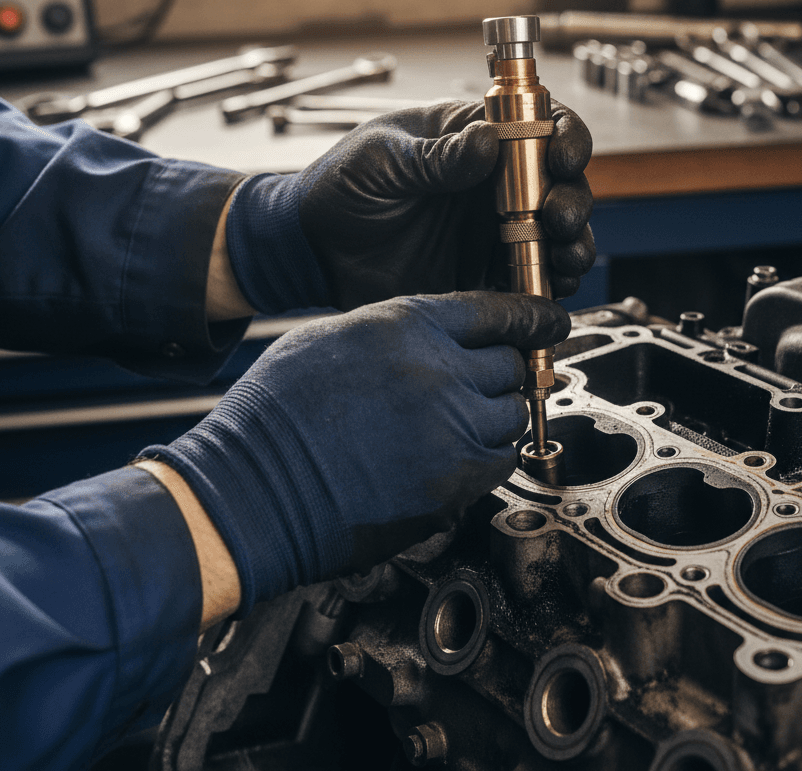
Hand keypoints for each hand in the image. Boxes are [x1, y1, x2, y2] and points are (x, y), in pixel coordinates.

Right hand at [139, 291, 569, 613]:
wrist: (253, 489)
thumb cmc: (276, 415)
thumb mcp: (333, 339)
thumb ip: (396, 334)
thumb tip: (434, 340)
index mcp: (407, 325)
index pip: (496, 312)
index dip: (528, 317)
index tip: (548, 322)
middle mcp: (440, 370)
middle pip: (511, 363)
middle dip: (502, 371)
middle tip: (485, 384)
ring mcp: (452, 428)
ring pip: (512, 413)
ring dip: (494, 415)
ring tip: (458, 424)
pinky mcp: (455, 484)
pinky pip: (501, 461)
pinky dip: (488, 456)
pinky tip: (455, 456)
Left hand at [225, 100, 594, 313]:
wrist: (312, 253)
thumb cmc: (338, 189)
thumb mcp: (382, 160)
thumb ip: (436, 155)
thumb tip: (488, 142)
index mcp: (471, 138)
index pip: (537, 125)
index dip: (563, 136)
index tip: (562, 157)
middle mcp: (492, 184)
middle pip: (559, 185)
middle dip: (572, 199)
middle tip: (557, 217)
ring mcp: (492, 232)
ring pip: (556, 237)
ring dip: (572, 246)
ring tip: (563, 257)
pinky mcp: (483, 276)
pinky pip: (531, 283)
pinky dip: (548, 289)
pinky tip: (546, 292)